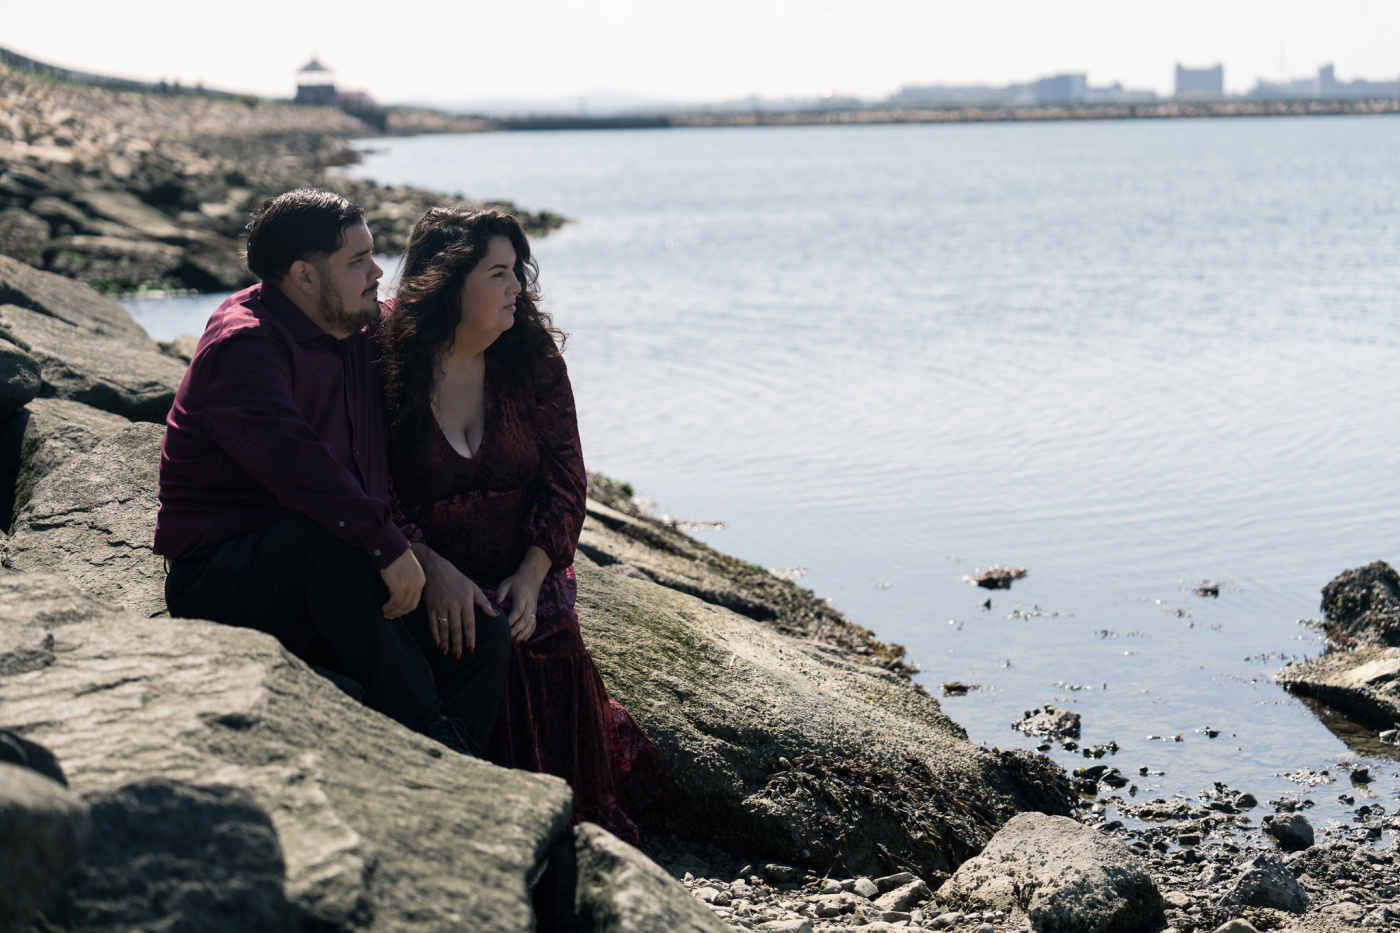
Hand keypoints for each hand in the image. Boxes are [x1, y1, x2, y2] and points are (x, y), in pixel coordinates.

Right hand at [379, 547, 424, 618]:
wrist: (392, 548)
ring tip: (385, 613)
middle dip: (399, 613)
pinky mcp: (399, 587)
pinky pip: (394, 602)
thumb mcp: (406, 573)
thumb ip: (404, 585)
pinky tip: (384, 608)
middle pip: (410, 606)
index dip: (405, 609)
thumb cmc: (396, 558)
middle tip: (390, 616)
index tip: (397, 612)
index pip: (415, 601)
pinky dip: (389, 607)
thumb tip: (395, 599)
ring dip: (392, 611)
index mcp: (421, 581)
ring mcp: (409, 586)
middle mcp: (417, 585)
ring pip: (402, 606)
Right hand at [413, 543, 497, 657]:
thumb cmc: (458, 579)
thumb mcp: (473, 588)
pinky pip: (433, 623)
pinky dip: (434, 634)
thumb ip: (484, 602)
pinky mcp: (430, 606)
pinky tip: (437, 643)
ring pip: (444, 628)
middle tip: (459, 656)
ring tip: (447, 652)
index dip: (470, 638)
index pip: (469, 624)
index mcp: (466, 602)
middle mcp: (454, 605)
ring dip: (446, 642)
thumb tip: (495, 615)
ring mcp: (441, 606)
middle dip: (458, 643)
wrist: (437, 569)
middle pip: (456, 629)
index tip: (471, 649)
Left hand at [496, 546, 550, 642]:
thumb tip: (496, 602)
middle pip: (525, 619)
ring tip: (516, 642)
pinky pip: (534, 624)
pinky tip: (524, 640)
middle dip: (517, 630)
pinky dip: (530, 633)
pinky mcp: (535, 612)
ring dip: (524, 633)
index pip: (517, 610)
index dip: (511, 619)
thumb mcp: (506, 583)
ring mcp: (533, 609)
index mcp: (522, 597)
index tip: (503, 626)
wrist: (531, 578)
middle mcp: (529, 604)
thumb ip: (501, 592)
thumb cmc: (516, 581)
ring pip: (531, 623)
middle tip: (508, 638)